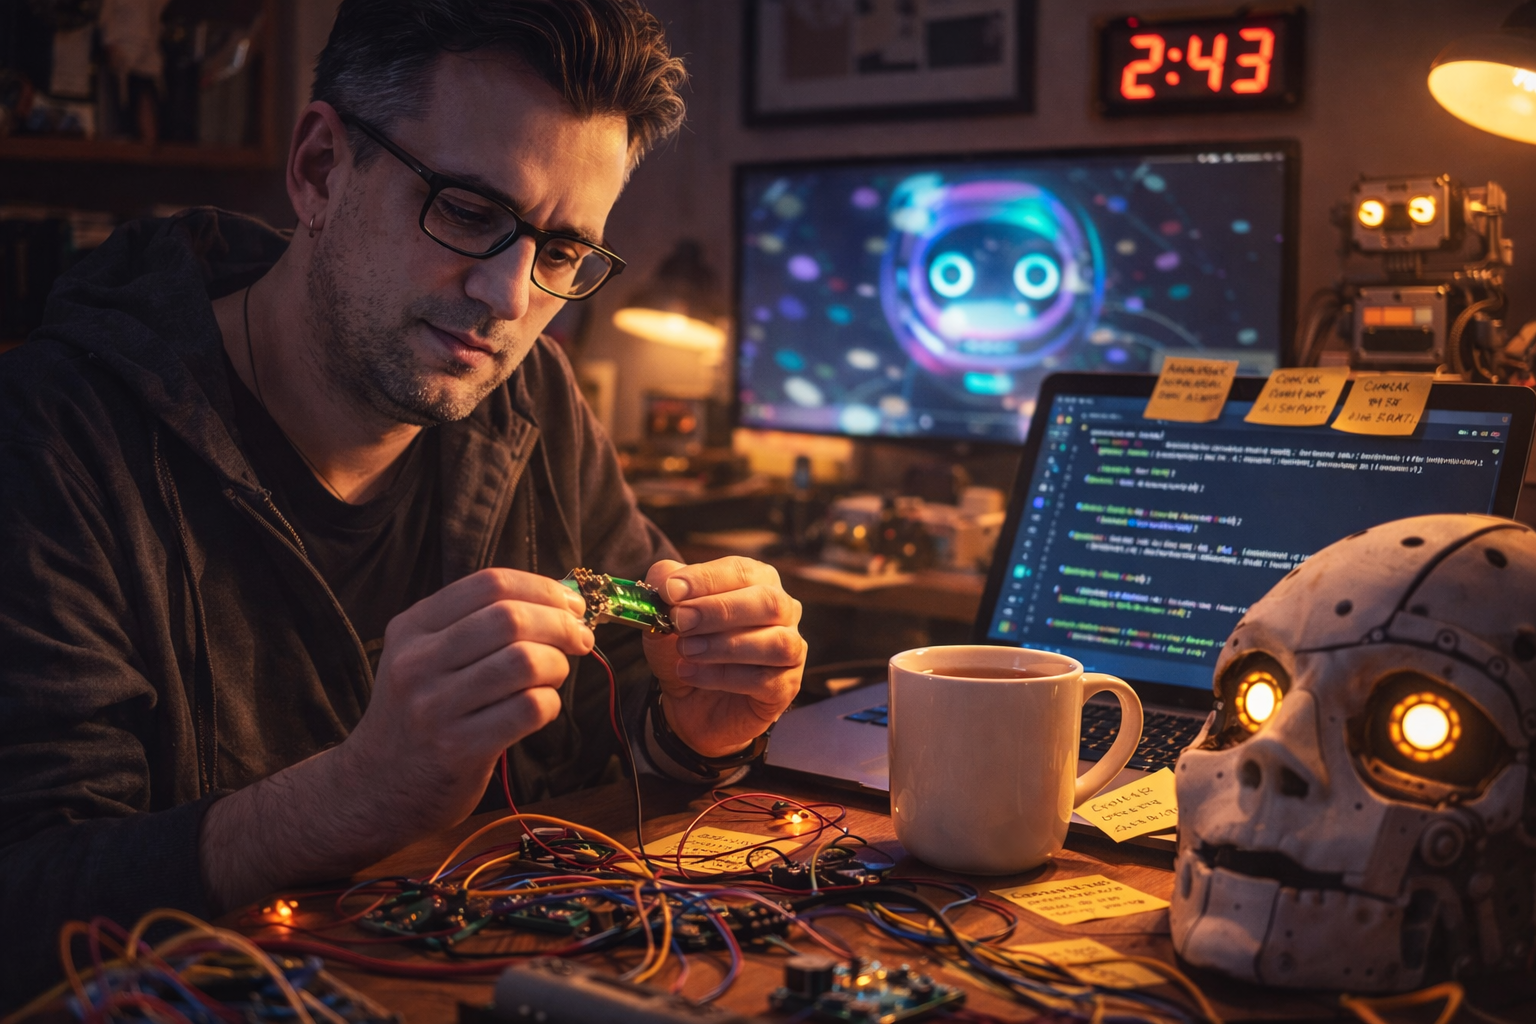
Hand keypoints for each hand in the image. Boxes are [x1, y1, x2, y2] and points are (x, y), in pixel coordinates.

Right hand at [200, 568, 591, 911]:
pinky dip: (549, 704)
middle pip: (509, 619)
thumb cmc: (418, 716)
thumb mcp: (426, 658)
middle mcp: (418, 662)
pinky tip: (541, 708)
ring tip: (554, 676)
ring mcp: (435, 707)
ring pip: (524, 662)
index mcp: (412, 628)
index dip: (541, 588)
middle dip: (560, 625)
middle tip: (580, 639)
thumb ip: (478, 626)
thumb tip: (562, 600)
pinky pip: (527, 709)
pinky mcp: (458, 749)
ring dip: (556, 666)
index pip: (488, 585)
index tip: (570, 604)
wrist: (373, 788)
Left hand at [642, 557, 805, 757]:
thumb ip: (663, 589)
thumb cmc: (687, 648)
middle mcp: (783, 611)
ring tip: (686, 651)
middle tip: (681, 622)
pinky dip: (723, 676)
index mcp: (758, 582)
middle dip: (720, 610)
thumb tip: (663, 579)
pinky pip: (765, 680)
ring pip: (776, 642)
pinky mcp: (786, 686)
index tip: (671, 591)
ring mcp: (791, 649)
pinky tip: (691, 674)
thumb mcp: (665, 615)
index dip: (706, 579)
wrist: (690, 702)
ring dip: (725, 645)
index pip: (742, 571)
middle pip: (768, 602)